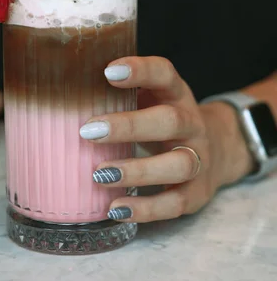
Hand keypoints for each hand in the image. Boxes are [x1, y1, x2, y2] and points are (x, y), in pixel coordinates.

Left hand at [80, 56, 254, 222]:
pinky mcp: (197, 193)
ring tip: (100, 175)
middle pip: (170, 121)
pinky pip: (175, 203)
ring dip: (138, 171)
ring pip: (177, 164)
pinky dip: (145, 209)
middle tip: (88, 131)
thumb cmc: (162, 120)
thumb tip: (63, 92)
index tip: (108, 72)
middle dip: (129, 127)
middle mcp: (191, 124)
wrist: (216, 150)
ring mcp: (199, 158)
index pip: (164, 74)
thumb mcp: (150, 99)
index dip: (140, 71)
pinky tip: (115, 208)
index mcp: (175, 94)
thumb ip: (119, 94)